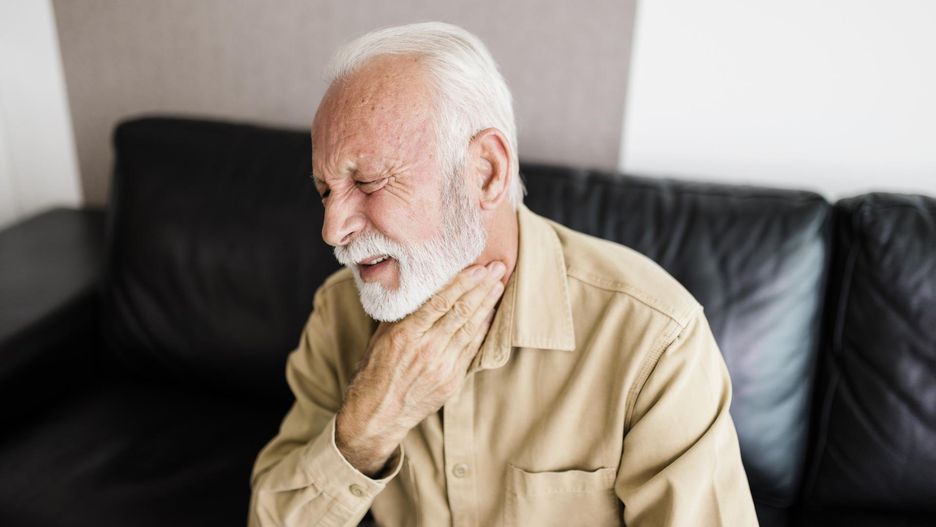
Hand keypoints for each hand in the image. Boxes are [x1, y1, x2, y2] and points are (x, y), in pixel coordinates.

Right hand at [335, 261, 505, 475]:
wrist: (377, 414)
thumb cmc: (375, 371)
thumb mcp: (381, 337)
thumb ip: (403, 313)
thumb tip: (421, 286)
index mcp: (406, 335)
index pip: (440, 302)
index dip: (462, 283)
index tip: (478, 267)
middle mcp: (426, 349)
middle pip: (460, 312)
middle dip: (482, 287)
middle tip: (498, 267)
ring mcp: (442, 366)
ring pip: (470, 329)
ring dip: (486, 304)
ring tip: (499, 285)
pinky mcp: (452, 380)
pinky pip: (471, 349)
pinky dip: (482, 329)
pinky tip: (490, 313)